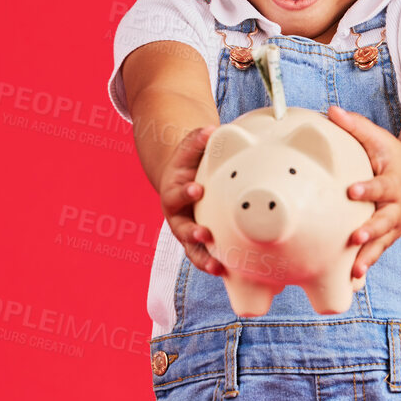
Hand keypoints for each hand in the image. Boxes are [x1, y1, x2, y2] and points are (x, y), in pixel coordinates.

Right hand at [157, 124, 226, 275]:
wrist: (183, 180)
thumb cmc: (189, 163)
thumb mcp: (190, 149)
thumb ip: (199, 139)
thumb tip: (212, 129)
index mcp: (174, 191)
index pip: (177, 192)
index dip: (185, 192)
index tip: (197, 190)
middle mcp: (177, 215)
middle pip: (181, 227)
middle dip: (192, 232)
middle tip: (204, 234)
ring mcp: (186, 230)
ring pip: (191, 249)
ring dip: (202, 258)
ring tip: (216, 266)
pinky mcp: (197, 242)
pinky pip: (203, 255)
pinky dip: (212, 263)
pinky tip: (227, 271)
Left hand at [326, 104, 400, 281]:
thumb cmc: (390, 153)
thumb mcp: (376, 137)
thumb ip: (354, 125)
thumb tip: (330, 110)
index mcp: (393, 181)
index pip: (380, 185)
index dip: (368, 189)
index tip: (352, 191)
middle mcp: (397, 205)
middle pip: (385, 221)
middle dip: (371, 231)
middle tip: (356, 238)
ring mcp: (395, 222)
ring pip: (383, 242)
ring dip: (370, 256)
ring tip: (355, 271)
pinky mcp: (390, 234)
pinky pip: (379, 251)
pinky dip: (367, 263)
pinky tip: (353, 279)